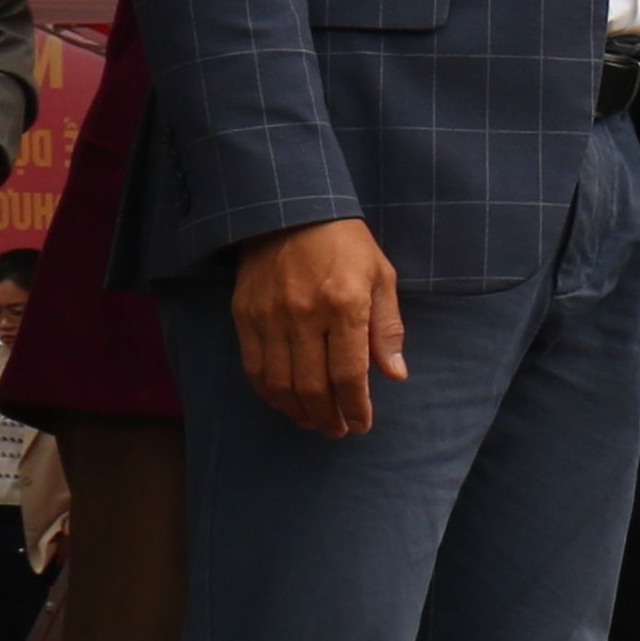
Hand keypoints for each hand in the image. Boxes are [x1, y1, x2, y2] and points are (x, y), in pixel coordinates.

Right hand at [228, 219, 404, 439]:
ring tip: (315, 422)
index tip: (362, 424)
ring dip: (299, 413)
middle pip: (313, 387)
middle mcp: (304, 315)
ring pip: (280, 385)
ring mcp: (269, 317)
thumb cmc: (345, 244)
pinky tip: (286, 402)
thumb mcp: (381, 277)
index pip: (349, 374)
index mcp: (345, 304)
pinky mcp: (244, 315)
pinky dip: (270, 394)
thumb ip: (387, 328)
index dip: (356, 407)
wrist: (290, 210)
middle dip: (328, 418)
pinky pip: (254, 369)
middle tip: (339, 430)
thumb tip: (395, 375)